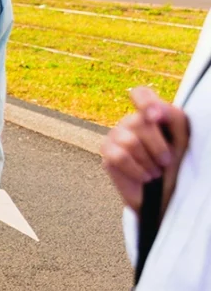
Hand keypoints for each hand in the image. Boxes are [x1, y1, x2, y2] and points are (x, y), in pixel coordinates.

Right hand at [102, 86, 189, 213]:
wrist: (165, 196)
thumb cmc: (177, 165)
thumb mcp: (183, 139)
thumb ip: (172, 117)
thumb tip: (152, 113)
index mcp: (151, 115)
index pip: (141, 94)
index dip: (145, 101)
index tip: (156, 117)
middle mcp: (130, 122)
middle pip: (140, 122)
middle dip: (159, 147)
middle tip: (167, 162)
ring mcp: (115, 136)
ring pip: (130, 141)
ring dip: (148, 161)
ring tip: (156, 172)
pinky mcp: (106, 154)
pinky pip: (119, 157)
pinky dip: (136, 170)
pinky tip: (144, 177)